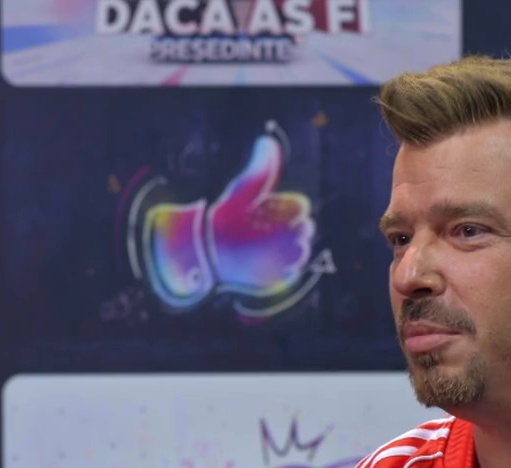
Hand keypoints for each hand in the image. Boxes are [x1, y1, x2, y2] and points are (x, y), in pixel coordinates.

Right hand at [141, 124, 314, 306]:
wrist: (205, 256)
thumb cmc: (224, 219)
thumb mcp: (242, 190)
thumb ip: (261, 168)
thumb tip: (267, 141)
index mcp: (287, 220)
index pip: (301, 207)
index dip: (283, 206)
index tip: (266, 210)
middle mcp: (290, 245)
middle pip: (304, 229)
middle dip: (289, 225)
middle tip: (265, 226)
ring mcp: (285, 266)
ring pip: (300, 252)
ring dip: (289, 246)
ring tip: (266, 244)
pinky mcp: (277, 283)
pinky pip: (291, 273)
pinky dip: (284, 268)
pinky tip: (266, 261)